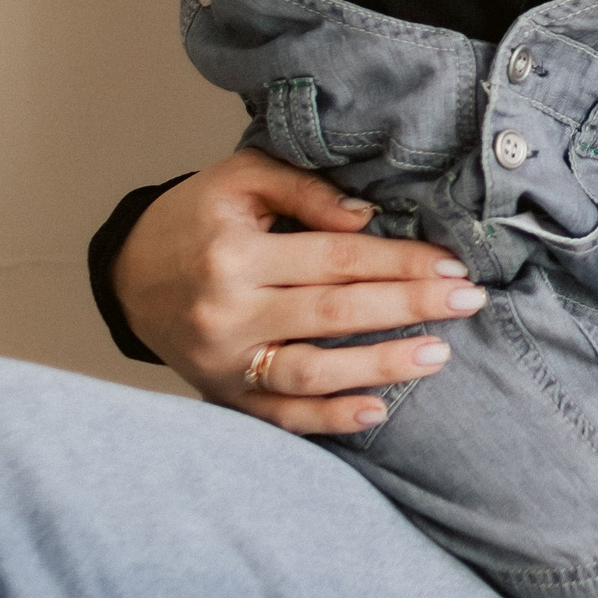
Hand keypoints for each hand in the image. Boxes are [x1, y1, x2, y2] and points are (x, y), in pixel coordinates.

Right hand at [112, 153, 487, 432]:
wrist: (130, 275)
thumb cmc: (196, 219)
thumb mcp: (240, 180)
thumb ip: (303, 190)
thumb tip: (366, 217)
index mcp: (234, 255)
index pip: (336, 258)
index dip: (400, 261)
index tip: (452, 264)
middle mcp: (228, 313)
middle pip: (334, 313)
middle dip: (409, 306)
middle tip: (467, 301)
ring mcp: (225, 362)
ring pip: (313, 371)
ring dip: (381, 366)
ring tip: (439, 354)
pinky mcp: (224, 395)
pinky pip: (281, 415)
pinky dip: (328, 418)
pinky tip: (375, 412)